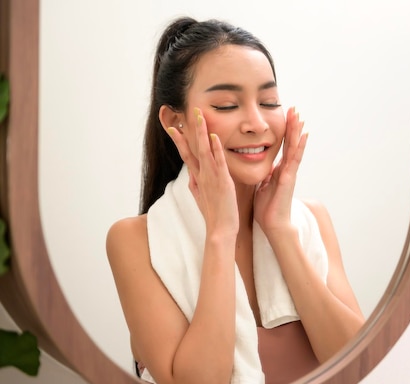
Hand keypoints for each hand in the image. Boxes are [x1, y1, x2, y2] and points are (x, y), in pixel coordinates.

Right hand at [167, 108, 238, 236]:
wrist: (220, 230)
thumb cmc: (214, 214)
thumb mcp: (201, 197)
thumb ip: (196, 184)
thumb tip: (191, 174)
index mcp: (197, 178)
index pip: (186, 154)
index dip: (179, 140)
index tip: (172, 126)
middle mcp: (201, 175)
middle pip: (192, 148)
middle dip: (190, 129)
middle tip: (189, 111)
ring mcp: (211, 178)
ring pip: (204, 151)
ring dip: (202, 133)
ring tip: (200, 116)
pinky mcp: (222, 183)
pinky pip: (218, 163)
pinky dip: (215, 150)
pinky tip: (214, 137)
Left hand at [254, 107, 307, 235]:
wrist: (273, 224)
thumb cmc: (267, 208)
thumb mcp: (262, 186)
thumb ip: (264, 175)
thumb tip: (260, 166)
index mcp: (279, 170)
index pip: (282, 146)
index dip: (284, 132)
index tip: (285, 117)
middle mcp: (286, 169)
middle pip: (290, 143)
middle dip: (292, 126)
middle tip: (294, 109)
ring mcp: (290, 173)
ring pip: (295, 148)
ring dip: (297, 132)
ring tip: (300, 116)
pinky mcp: (289, 179)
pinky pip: (295, 159)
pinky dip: (300, 147)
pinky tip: (304, 136)